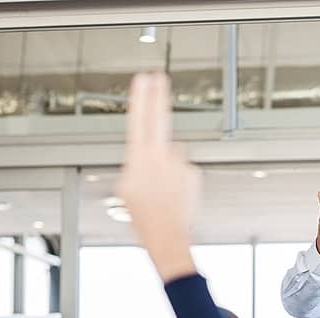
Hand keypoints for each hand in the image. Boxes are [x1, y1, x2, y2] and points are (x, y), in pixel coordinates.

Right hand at [116, 72, 197, 281]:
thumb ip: (136, 165)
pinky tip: (173, 194)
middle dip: (158, 96)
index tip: (143, 79)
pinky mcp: (194, 174)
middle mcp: (162, 158)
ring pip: (172, 154)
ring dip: (168, 164)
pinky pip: (183, 169)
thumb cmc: (144, 217)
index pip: (140, 120)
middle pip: (160, 119)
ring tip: (162, 189)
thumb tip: (146, 156)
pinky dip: (179, 178)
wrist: (167, 236)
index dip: (142, 98)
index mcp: (139, 159)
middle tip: (159, 77)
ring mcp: (180, 165)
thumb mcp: (125, 188)